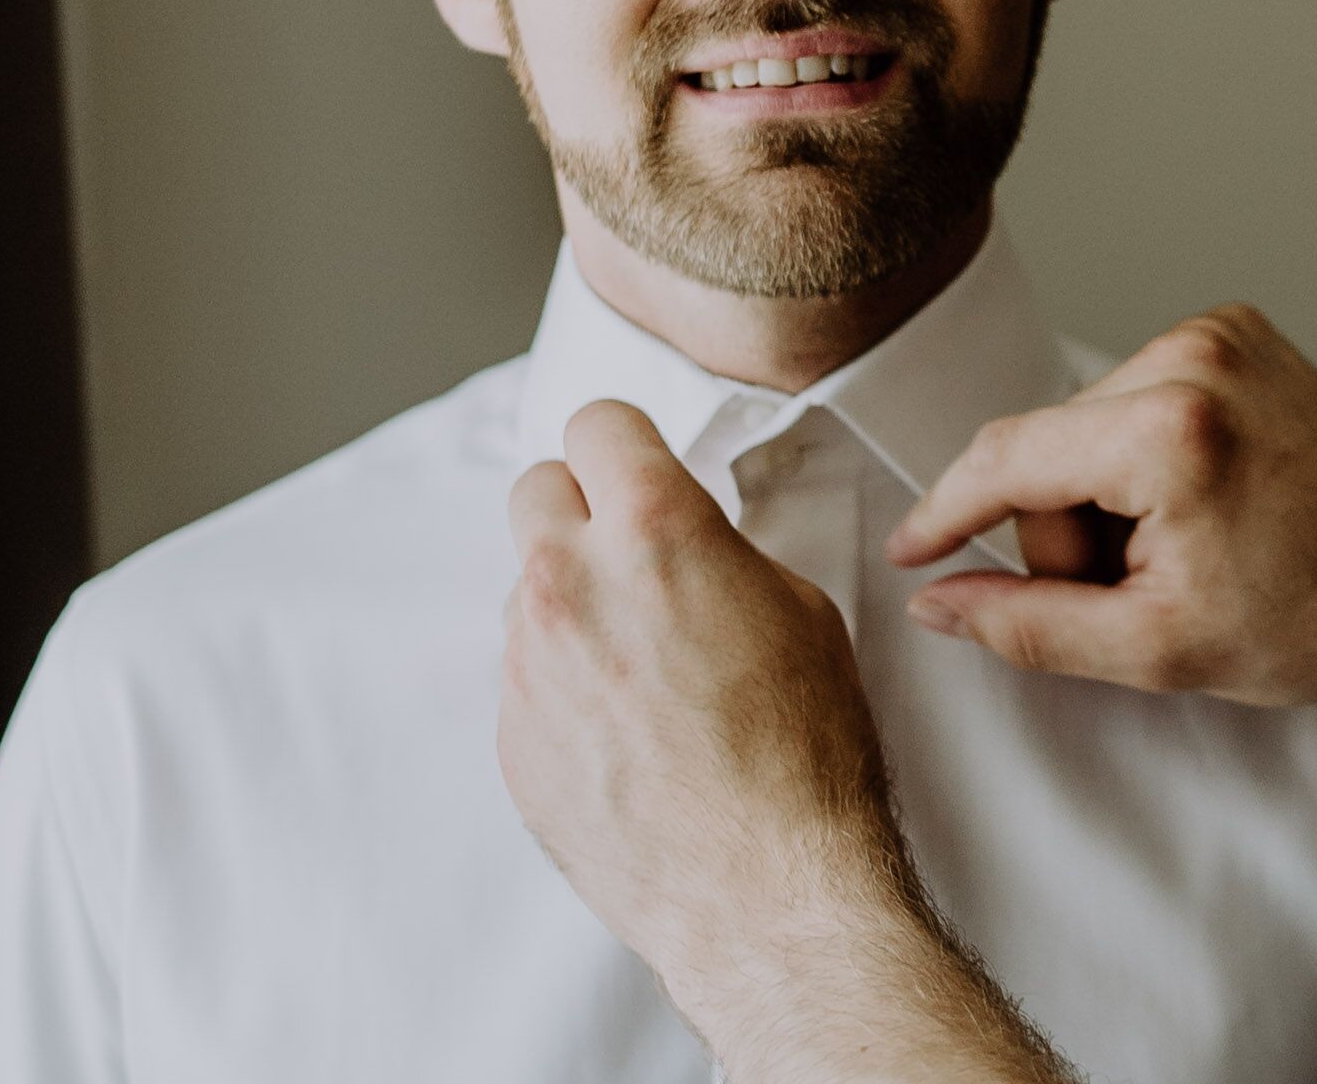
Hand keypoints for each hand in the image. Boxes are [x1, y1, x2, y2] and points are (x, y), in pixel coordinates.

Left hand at [499, 401, 1067, 1082]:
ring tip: (644, 668)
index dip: (628, 445)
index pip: (597, 424)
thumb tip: (688, 550)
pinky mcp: (512, 739)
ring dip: (573, 606)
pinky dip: (565, 688)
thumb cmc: (804, 758)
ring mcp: (529, 666)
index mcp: (653, 530)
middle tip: (630, 552)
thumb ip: (719, 553)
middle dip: (582, 510)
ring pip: (529, 591)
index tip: (639, 467)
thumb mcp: (800, 611)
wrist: (765, 892)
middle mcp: (571, 585)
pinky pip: (526, 679)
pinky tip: (627, 733)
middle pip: (536, 491)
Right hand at [888, 306, 1316, 703]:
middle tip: (1137, 592)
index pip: (1007, 458)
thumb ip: (1030, 624)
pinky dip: (1146, 460)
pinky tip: (1206, 504)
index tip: (910, 553)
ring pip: (1088, 426)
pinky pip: (1138, 400)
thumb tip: (938, 601)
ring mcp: (1218, 333)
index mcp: (1169, 432)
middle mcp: (1190, 358)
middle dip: (1067, 531)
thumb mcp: (1158, 650)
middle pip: (1047, 447)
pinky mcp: (1237, 330)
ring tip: (1187, 550)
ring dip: (1108, 497)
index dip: (945, 513)